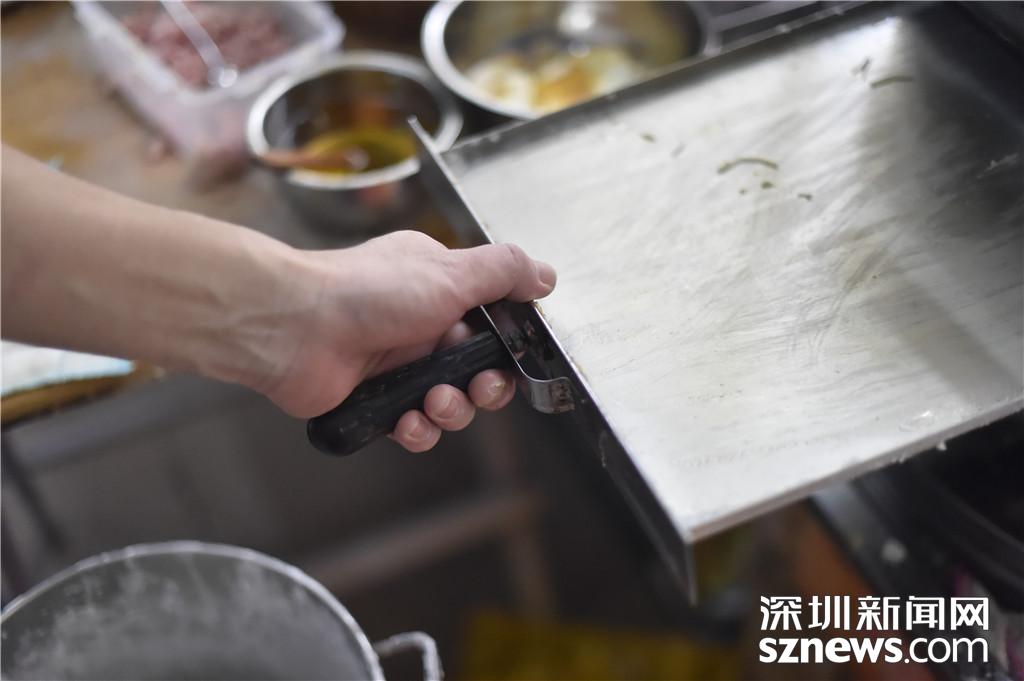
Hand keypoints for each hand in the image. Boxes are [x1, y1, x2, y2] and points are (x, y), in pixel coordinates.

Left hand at [257, 231, 555, 451]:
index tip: (513, 357)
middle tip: (478, 388)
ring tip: (434, 401)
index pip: (492, 323)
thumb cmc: (362, 291)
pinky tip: (407, 422)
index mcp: (438, 287)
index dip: (507, 347)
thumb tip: (545, 276)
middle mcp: (419, 324)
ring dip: (451, 410)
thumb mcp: (449, 271)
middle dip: (485, 387)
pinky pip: (413, 426)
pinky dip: (417, 430)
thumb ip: (503, 272)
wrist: (293, 327)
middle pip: (476, 371)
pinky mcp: (374, 399)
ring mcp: (395, 363)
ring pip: (448, 403)